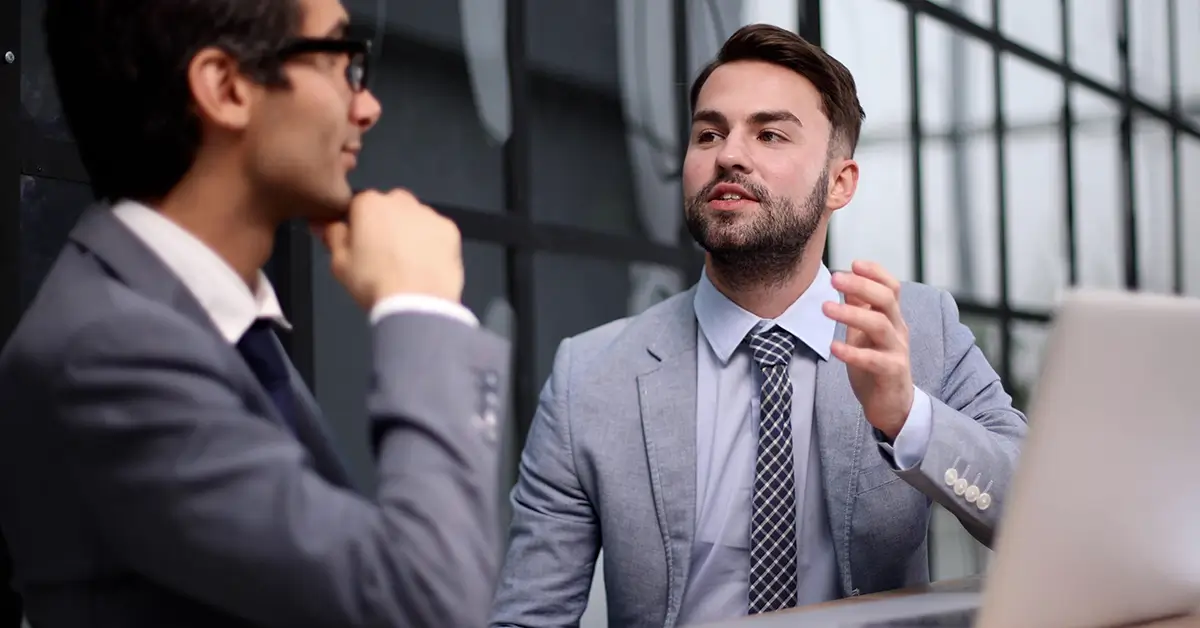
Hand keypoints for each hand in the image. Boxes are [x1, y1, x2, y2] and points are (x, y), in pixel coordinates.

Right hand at [312, 189, 463, 309]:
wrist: (416, 304)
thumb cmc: (373, 283)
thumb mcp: (339, 263)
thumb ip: (333, 236)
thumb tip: (328, 224)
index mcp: (370, 203)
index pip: (357, 206)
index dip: (357, 227)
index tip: (359, 247)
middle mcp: (401, 200)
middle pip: (389, 208)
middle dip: (386, 225)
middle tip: (383, 256)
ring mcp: (429, 214)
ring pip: (415, 219)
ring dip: (410, 233)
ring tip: (407, 264)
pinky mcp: (450, 230)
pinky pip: (436, 233)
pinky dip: (432, 244)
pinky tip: (425, 265)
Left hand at [822, 260, 913, 440]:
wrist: (892, 405)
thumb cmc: (876, 366)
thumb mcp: (865, 333)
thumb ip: (860, 308)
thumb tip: (847, 281)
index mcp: (892, 318)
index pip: (891, 287)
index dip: (875, 273)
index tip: (853, 263)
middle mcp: (898, 330)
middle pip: (886, 299)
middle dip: (861, 285)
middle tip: (834, 278)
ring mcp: (897, 351)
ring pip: (880, 325)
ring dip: (852, 314)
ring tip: (825, 308)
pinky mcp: (892, 373)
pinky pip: (874, 360)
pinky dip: (853, 352)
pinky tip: (834, 347)